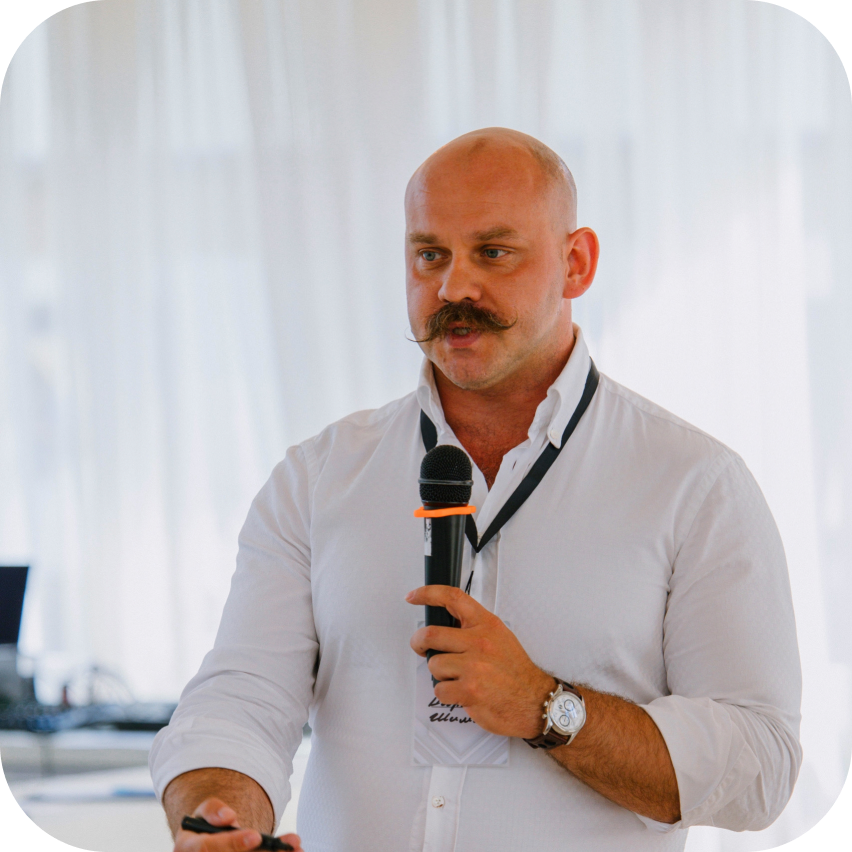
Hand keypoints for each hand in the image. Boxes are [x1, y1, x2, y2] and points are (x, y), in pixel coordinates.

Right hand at [173, 797, 303, 851]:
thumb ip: (213, 810)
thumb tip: (228, 816)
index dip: (234, 844)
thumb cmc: (205, 826)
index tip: (255, 835)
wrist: (204, 842)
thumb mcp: (203, 811)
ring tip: (295, 848)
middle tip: (284, 846)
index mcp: (187, 849)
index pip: (208, 849)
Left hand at [407, 585, 555, 738]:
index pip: (452, 598)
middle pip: (431, 634)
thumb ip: (474, 629)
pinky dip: (447, 693)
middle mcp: (479, 642)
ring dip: (440, 674)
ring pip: (434, 665)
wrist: (535, 701)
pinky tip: (463, 692)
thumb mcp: (500, 637)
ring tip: (458, 677)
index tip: (413, 596)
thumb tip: (447, 626)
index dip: (428, 594)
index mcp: (486, 625)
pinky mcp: (469, 690)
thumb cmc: (516, 672)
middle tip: (420, 648)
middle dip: (419, 643)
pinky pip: (440, 689)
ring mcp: (474, 666)